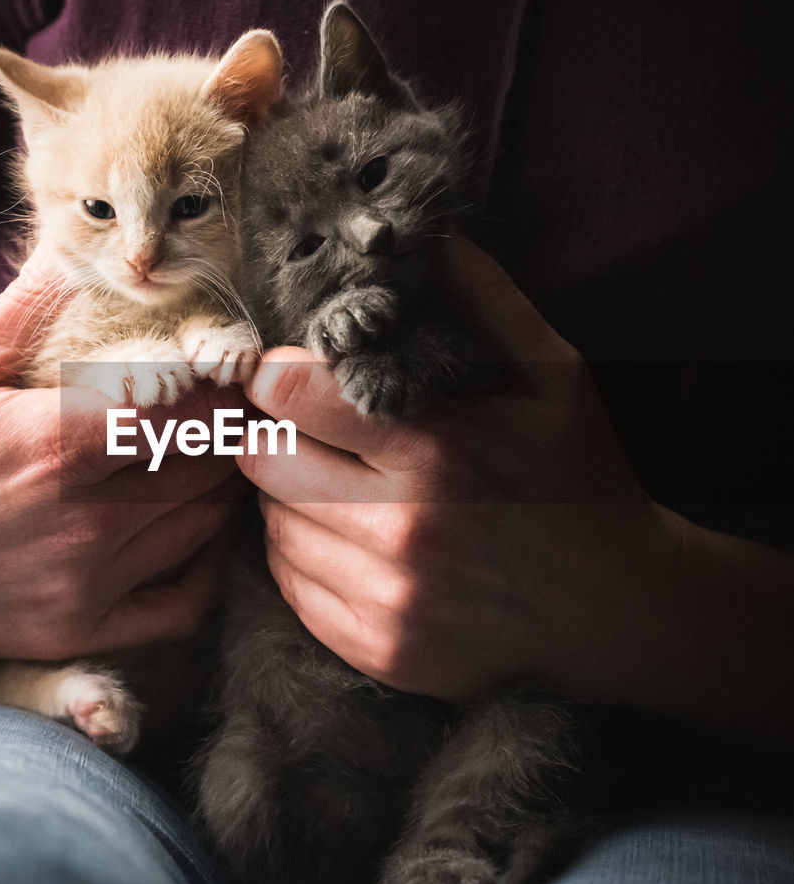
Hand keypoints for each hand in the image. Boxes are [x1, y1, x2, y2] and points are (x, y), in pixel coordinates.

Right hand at [0, 256, 243, 659]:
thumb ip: (34, 308)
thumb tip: (84, 241)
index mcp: (54, 443)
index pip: (193, 408)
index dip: (227, 383)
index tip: (234, 364)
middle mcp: (79, 522)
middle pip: (210, 467)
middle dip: (233, 432)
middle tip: (241, 408)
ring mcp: (78, 585)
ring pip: (202, 528)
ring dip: (221, 488)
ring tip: (218, 456)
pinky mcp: (70, 632)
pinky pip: (179, 607)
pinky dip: (203, 567)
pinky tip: (192, 531)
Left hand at [239, 239, 793, 742]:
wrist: (620, 609)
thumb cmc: (581, 481)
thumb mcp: (555, 376)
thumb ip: (486, 299)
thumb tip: (429, 232)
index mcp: (439, 450)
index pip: (291, 396)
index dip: (274, 375)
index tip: (284, 373)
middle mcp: (402, 530)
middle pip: (262, 463)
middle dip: (275, 437)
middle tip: (309, 432)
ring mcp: (387, 600)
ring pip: (271, 527)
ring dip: (291, 500)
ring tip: (344, 488)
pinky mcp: (379, 651)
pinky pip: (290, 588)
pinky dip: (304, 558)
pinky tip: (351, 541)